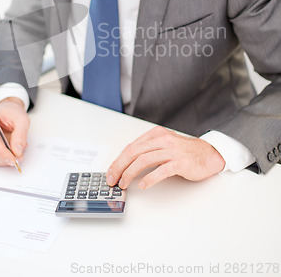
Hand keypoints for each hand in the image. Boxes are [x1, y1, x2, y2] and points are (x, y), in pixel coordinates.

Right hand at [0, 97, 29, 166]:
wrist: (8, 110)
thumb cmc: (12, 112)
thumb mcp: (22, 120)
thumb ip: (20, 135)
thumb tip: (17, 151)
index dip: (1, 152)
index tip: (12, 159)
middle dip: (3, 157)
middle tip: (17, 159)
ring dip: (2, 159)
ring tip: (16, 154)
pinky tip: (9, 156)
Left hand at [106, 126, 224, 189]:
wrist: (209, 154)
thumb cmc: (185, 152)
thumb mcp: (164, 145)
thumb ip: (148, 150)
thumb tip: (127, 165)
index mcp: (156, 134)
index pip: (131, 147)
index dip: (118, 160)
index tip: (111, 172)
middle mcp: (162, 139)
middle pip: (134, 152)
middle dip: (120, 167)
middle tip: (112, 179)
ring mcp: (172, 150)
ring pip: (144, 160)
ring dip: (130, 173)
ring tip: (124, 183)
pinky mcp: (180, 162)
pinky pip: (162, 170)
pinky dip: (150, 178)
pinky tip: (143, 185)